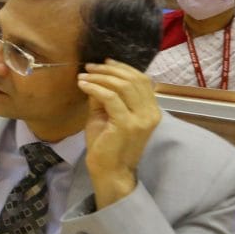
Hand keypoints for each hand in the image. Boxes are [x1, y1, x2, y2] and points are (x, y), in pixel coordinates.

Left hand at [77, 60, 160, 208]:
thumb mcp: (107, 115)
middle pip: (134, 79)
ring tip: (84, 75)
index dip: (123, 67)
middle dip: (109, 69)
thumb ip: (105, 96)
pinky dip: (95, 88)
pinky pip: (111, 97)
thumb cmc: (107, 144)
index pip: (142, 80)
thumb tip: (96, 77)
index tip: (103, 62)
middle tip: (89, 67)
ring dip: (100, 77)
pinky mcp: (127, 124)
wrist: (109, 171)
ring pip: (123, 85)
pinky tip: (83, 85)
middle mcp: (151, 112)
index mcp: (151, 110)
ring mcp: (141, 119)